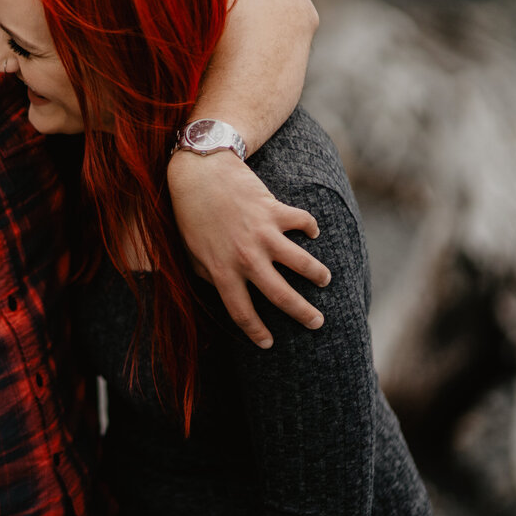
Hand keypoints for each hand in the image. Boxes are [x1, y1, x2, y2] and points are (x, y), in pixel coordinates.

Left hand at [167, 151, 330, 347]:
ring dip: (317, 274)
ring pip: (303, 264)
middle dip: (303, 314)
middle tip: (317, 323)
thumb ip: (207, 275)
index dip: (256, 332)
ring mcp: (262, 234)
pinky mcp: (275, 210)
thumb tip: (222, 291)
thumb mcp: (191, 251)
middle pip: (281, 296)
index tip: (268, 344)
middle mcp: (244, 257)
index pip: (241, 312)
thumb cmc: (190, 214)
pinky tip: (312, 233)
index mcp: (220, 271)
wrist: (199, 172)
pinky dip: (311, 228)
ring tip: (325, 280)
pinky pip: (304, 223)